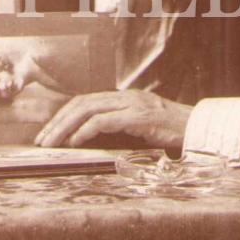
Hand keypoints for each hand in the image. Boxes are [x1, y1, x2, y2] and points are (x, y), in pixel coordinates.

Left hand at [35, 89, 191, 149]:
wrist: (197, 127)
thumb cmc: (170, 130)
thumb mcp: (141, 125)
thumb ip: (120, 125)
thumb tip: (93, 137)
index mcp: (123, 98)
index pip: (85, 101)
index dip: (64, 115)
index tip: (50, 132)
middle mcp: (124, 97)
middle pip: (81, 103)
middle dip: (58, 121)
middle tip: (43, 139)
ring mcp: (131, 104)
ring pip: (87, 109)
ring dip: (66, 127)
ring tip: (53, 142)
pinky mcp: (137, 116)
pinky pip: (104, 121)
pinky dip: (85, 131)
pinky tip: (76, 141)